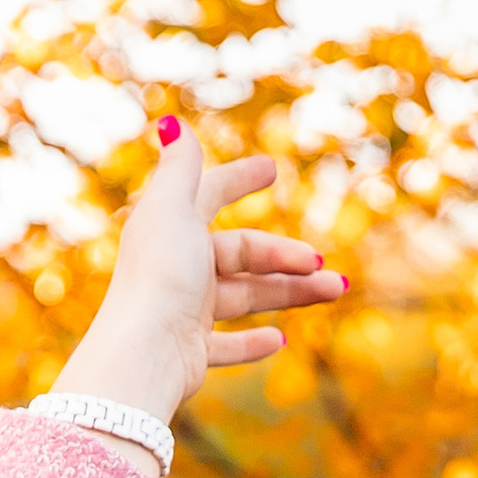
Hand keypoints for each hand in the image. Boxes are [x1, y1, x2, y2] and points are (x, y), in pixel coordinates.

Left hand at [56, 122, 343, 430]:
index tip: (271, 170)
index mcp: (171, 227)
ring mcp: (183, 312)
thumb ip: (179, 167)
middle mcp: (176, 267)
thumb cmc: (160, 274)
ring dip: (290, 294)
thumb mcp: (170, 208)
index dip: (240, 179)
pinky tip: (279, 338)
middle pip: (241, 253)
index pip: (210, 194)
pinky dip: (252, 342)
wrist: (143, 353)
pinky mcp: (189, 352)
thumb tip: (171, 124)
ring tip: (334, 292)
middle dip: (286, 256)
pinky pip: (226, 345)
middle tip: (322, 263)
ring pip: (246, 297)